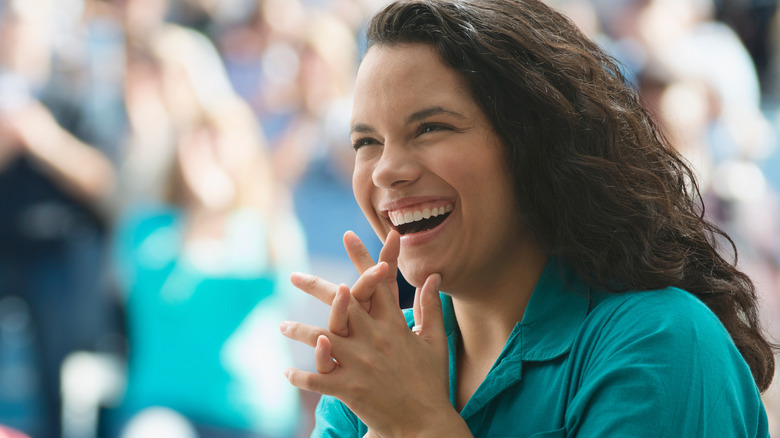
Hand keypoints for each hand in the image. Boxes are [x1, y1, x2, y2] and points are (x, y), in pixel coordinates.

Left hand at [281, 268, 454, 435]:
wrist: (426, 424)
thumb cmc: (431, 382)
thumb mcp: (435, 342)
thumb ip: (430, 307)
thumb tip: (433, 276)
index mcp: (394, 325)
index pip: (377, 283)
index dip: (363, 257)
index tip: (348, 235)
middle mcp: (375, 339)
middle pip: (341, 303)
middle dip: (316, 286)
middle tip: (294, 275)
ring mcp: (361, 364)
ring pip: (321, 338)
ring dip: (298, 330)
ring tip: (282, 326)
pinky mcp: (350, 388)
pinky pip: (317, 379)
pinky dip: (300, 376)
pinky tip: (287, 374)